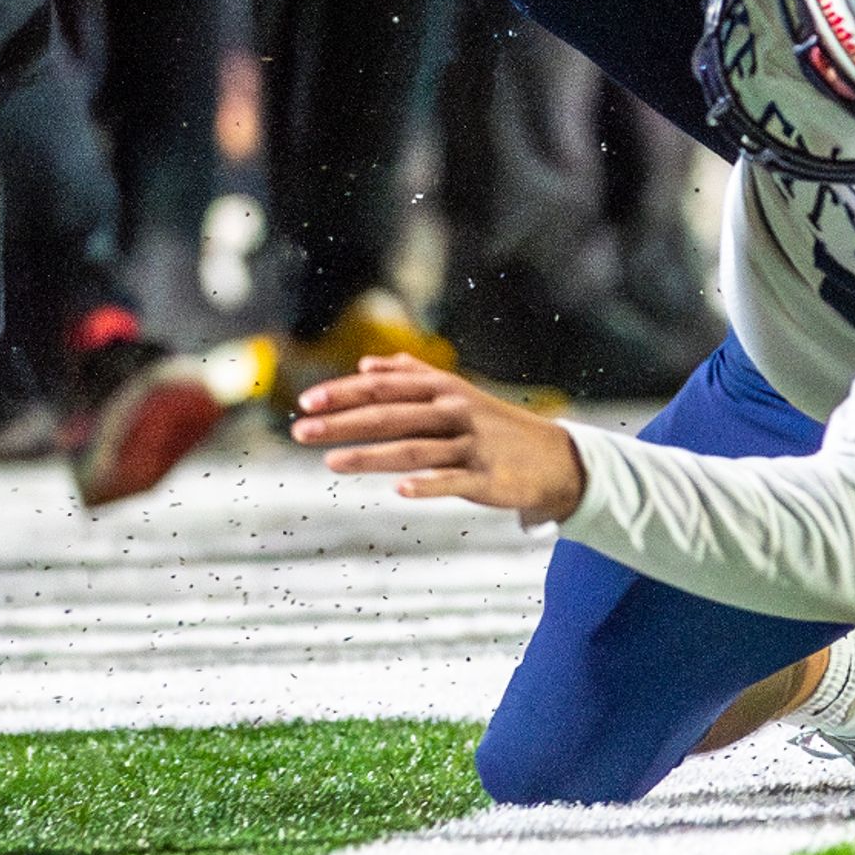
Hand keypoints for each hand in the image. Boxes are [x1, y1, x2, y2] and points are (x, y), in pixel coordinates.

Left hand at [291, 355, 587, 521]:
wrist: (554, 457)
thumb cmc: (494, 423)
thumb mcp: (456, 391)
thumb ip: (411, 375)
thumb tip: (366, 364)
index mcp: (441, 389)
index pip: (382, 387)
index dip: (342, 393)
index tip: (306, 402)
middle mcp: (453, 412)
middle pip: (389, 416)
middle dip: (342, 423)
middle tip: (300, 431)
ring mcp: (470, 445)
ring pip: (412, 449)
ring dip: (370, 455)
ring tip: (331, 462)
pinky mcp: (487, 478)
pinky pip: (452, 481)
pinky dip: (427, 484)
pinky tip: (400, 490)